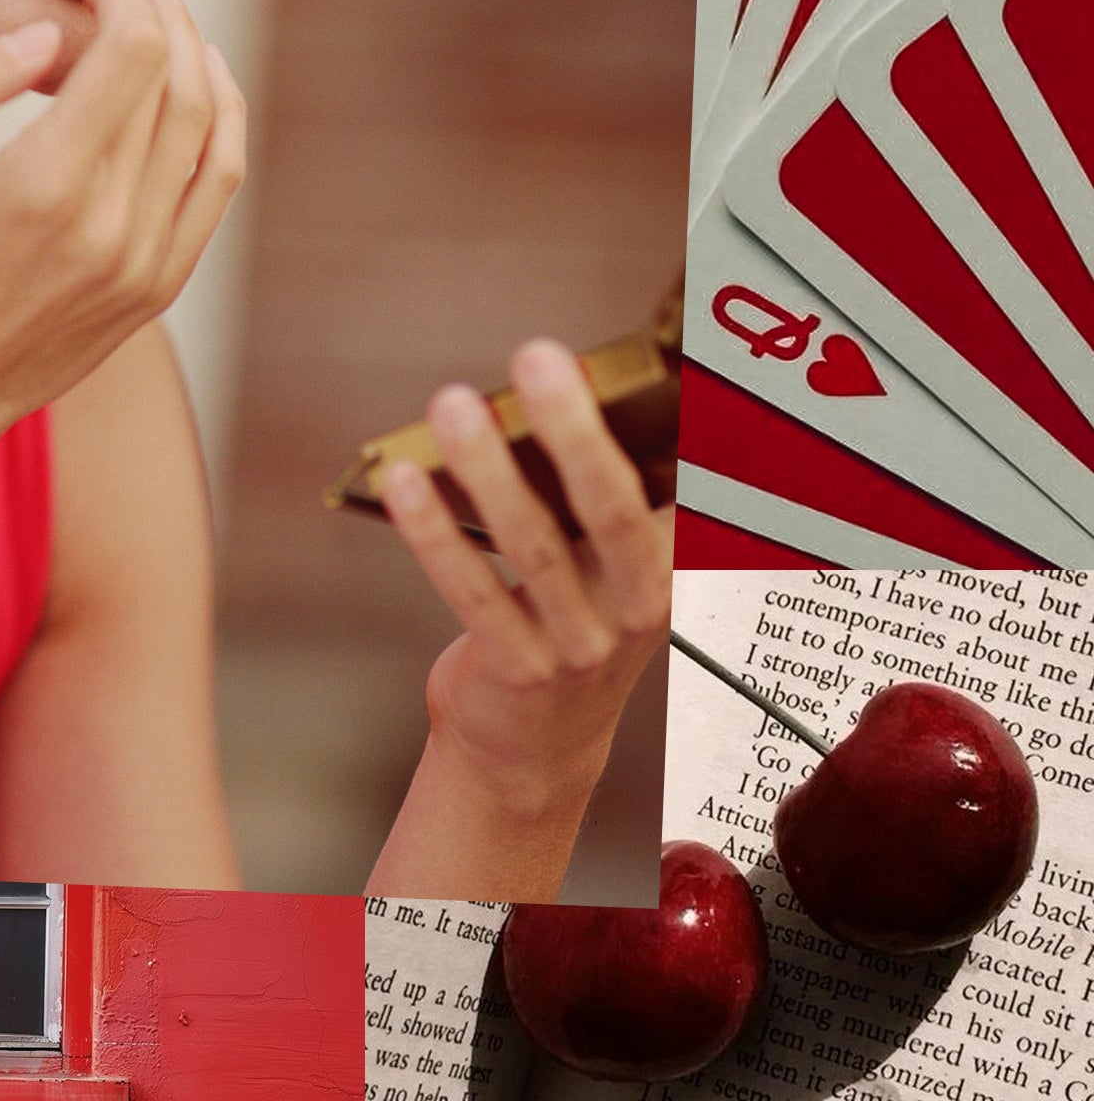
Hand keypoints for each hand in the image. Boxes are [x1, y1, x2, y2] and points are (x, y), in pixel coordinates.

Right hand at [0, 0, 248, 462]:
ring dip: (198, 55)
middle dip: (160, 10)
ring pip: (210, 126)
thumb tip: (44, 34)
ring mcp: (147, 261)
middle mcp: (111, 224)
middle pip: (177, 79)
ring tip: (165, 15)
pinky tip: (200, 84)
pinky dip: (223, 119)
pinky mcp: (160, 285)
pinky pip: (219, 182)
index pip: (131, 54)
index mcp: (45, 185)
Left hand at [378, 338, 672, 831]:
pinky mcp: (519, 670)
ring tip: (451, 404)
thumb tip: (556, 386)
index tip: (676, 368)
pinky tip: (403, 480)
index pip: (695, 494)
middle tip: (539, 354)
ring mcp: (582, 645)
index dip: (696, 436)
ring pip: (534, 545)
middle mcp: (639, 607)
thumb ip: (595, 494)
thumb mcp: (603, 565)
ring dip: (488, 469)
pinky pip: (473, 593)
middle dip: (576, 430)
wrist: (533, 746)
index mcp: (673, 569)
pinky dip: (434, 534)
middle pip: (614, 509)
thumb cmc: (566, 621)